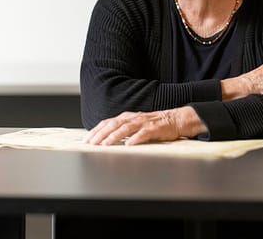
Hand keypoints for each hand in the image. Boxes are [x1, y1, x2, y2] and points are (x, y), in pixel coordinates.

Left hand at [85, 106, 207, 145]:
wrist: (175, 120)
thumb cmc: (154, 125)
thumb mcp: (135, 125)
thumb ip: (122, 129)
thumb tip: (105, 139)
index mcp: (127, 117)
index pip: (107, 122)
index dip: (96, 131)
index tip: (87, 140)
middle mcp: (133, 118)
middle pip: (113, 124)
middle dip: (101, 134)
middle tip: (91, 143)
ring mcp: (143, 122)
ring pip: (125, 128)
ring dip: (114, 136)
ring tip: (105, 144)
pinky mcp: (154, 128)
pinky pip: (143, 134)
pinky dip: (135, 139)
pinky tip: (128, 145)